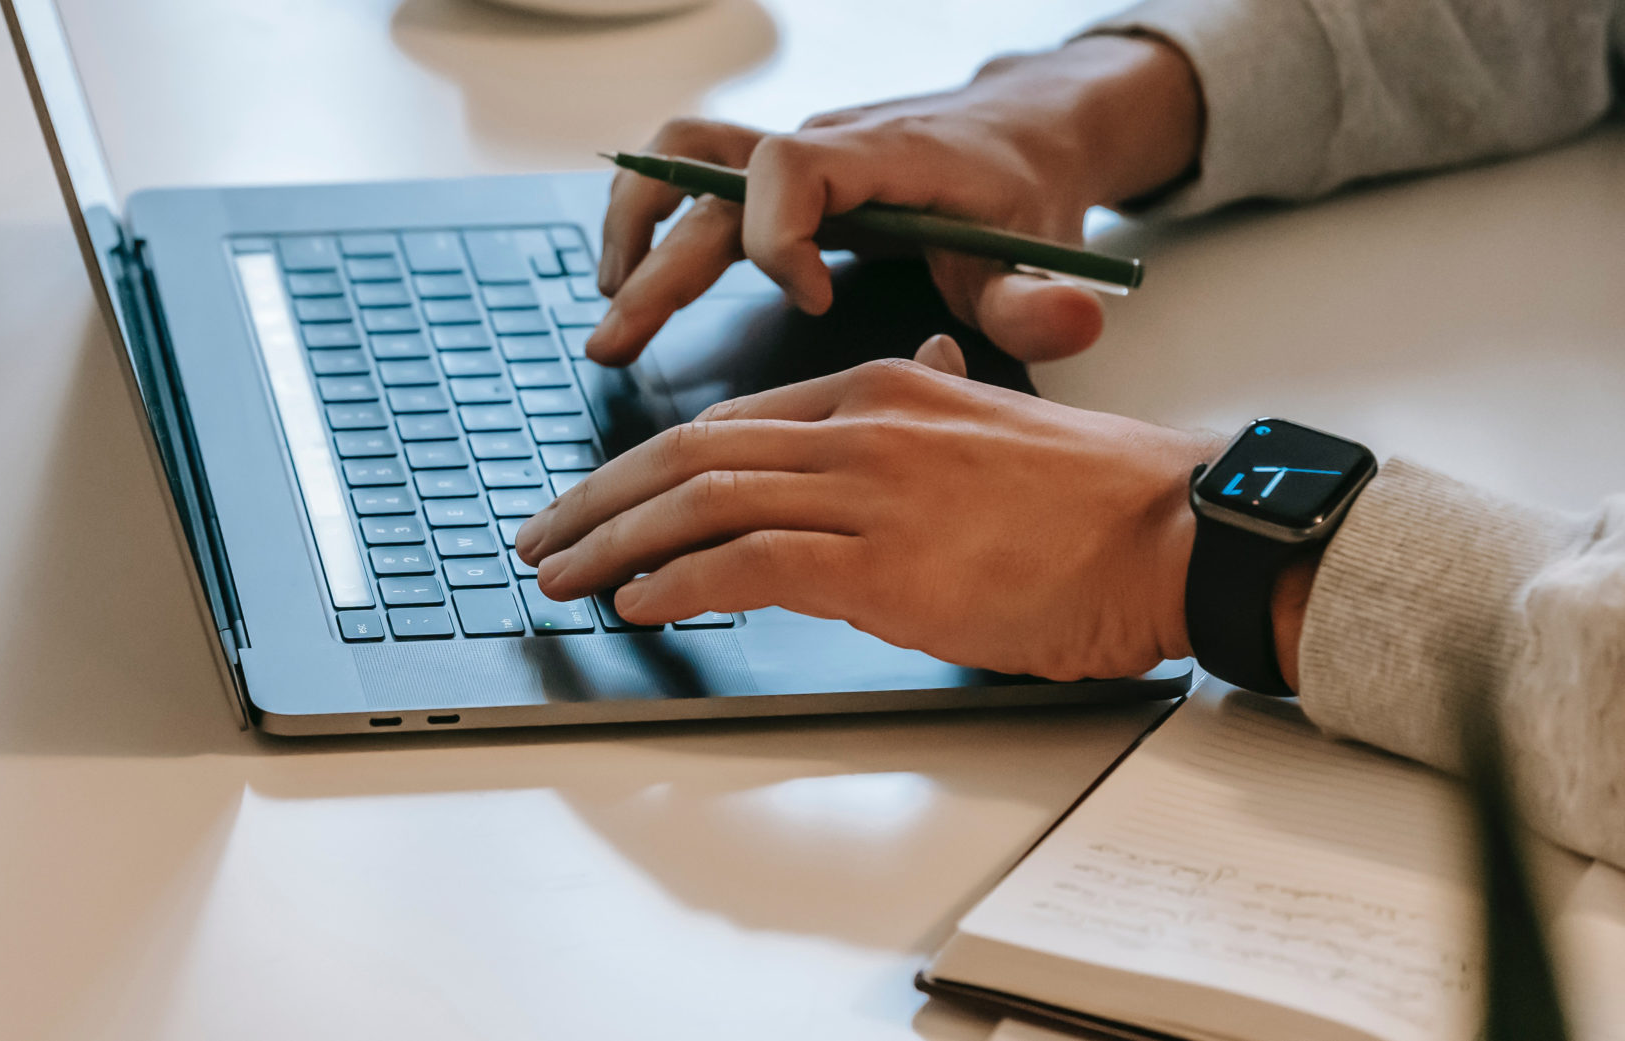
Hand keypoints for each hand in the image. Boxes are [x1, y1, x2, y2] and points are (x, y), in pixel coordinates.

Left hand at [514, 336, 1222, 681]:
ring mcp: (868, 490)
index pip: (727, 425)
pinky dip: (681, 581)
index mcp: (879, 390)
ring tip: (564, 578)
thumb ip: (921, 423)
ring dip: (616, 544)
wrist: (1177, 530)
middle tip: (542, 539)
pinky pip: (750, 561)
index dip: (642, 467)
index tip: (595, 504)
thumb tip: (885, 426)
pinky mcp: (883, 561)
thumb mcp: (986, 435)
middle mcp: (860, 426)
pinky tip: (640, 602)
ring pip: (701, 501)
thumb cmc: (1095, 502)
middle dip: (598, 501)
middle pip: (688, 453)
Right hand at [591, 34, 1200, 366]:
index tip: (811, 301)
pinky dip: (650, 221)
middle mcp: (821, 146)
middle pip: (709, 177)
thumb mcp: (1043, 250)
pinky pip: (689, 175)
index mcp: (881, 156)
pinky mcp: (773, 178)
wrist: (1021, 129)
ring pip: (681, 158)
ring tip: (607, 304)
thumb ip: (1043, 298)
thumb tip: (1073, 324)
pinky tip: (631, 284)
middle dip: (657, 264)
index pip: (793, 170)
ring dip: (634, 225)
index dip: (781, 238)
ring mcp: (790, 158)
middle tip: (617, 341)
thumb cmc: (1022, 193)